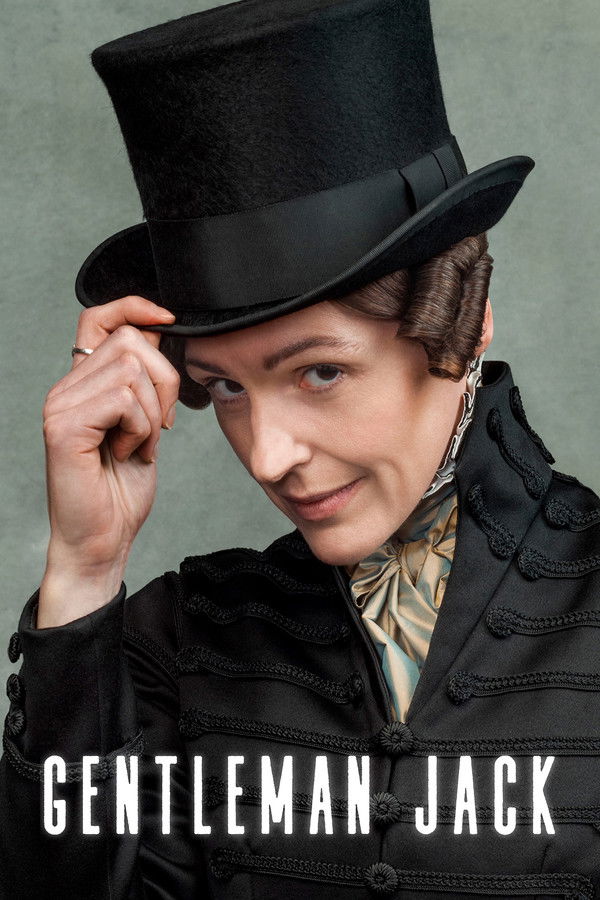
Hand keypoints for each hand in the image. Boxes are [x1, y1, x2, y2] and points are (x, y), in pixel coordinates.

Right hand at [38, 296, 178, 625]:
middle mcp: (66, 387)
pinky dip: (141, 430)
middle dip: (165, 382)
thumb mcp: (144, 426)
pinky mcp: (64, 426)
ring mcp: (60, 404)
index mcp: (83, 384)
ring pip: (133, 369)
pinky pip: (126, 400)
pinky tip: (127, 454)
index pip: (98, 316)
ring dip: (153, 413)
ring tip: (138, 445)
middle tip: (160, 425)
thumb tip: (161, 331)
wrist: (101, 541)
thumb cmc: (120, 490)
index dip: (135, 306)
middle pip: (132, 340)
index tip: (169, 318)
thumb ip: (145, 383)